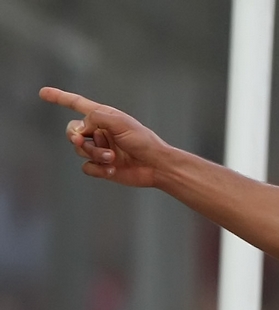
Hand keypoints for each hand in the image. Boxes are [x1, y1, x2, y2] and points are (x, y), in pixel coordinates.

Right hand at [39, 87, 168, 186]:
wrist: (156, 166)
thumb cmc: (143, 141)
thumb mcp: (119, 122)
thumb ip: (96, 118)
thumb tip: (79, 129)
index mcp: (103, 116)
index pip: (76, 104)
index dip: (59, 98)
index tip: (42, 93)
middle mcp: (99, 132)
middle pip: (72, 131)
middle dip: (75, 136)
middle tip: (81, 140)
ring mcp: (100, 150)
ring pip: (79, 150)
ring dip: (94, 153)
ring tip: (112, 158)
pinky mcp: (102, 167)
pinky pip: (87, 167)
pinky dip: (97, 168)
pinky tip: (112, 169)